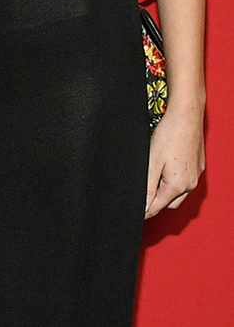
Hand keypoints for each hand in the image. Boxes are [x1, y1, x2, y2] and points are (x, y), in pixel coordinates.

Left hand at [145, 103, 204, 217]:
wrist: (186, 117)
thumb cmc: (168, 136)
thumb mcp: (152, 163)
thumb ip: (148, 187)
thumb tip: (143, 207)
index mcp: (178, 185)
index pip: (158, 207)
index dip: (145, 211)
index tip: (134, 213)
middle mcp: (190, 184)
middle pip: (169, 203)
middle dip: (155, 203)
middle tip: (140, 196)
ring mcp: (196, 175)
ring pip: (178, 193)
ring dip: (165, 192)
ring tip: (150, 183)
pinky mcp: (198, 166)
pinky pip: (184, 181)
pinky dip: (173, 182)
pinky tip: (164, 171)